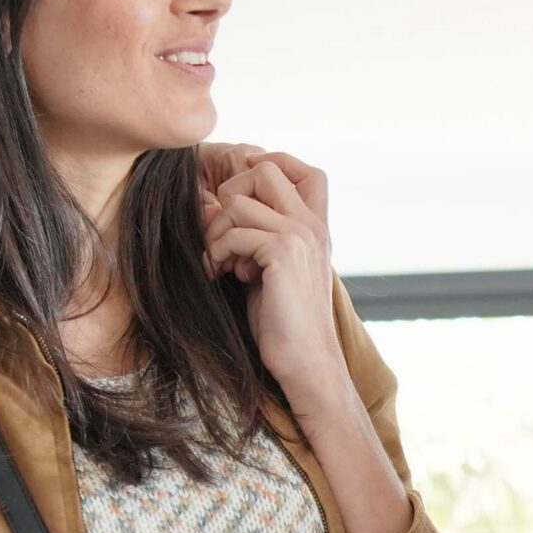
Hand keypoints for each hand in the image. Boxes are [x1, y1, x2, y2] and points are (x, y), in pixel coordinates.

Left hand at [200, 149, 343, 410]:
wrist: (307, 363)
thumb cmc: (286, 325)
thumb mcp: (274, 272)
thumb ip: (261, 239)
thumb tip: (219, 213)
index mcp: (316, 227)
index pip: (303, 169)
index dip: (266, 169)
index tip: (237, 200)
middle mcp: (312, 224)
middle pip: (265, 169)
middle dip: (231, 194)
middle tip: (221, 232)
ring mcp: (299, 235)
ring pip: (238, 201)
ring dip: (217, 232)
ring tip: (219, 263)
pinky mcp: (282, 253)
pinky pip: (233, 233)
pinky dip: (216, 254)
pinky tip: (217, 275)